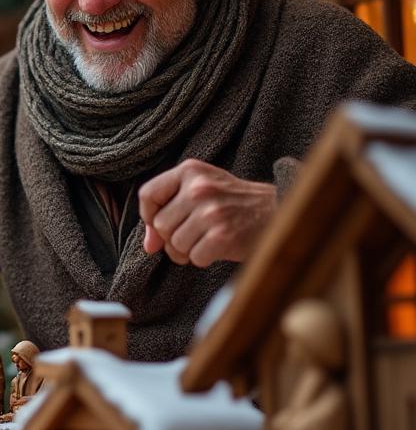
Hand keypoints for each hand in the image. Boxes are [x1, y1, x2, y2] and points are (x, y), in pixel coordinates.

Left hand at [139, 159, 276, 266]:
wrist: (281, 210)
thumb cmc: (234, 203)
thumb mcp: (201, 190)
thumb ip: (169, 210)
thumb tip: (148, 245)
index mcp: (190, 171)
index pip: (147, 194)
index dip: (148, 216)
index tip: (160, 226)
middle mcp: (199, 188)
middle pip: (160, 225)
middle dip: (172, 237)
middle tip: (195, 234)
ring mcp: (211, 212)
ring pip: (175, 244)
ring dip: (188, 250)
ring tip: (208, 239)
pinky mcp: (223, 235)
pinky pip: (194, 257)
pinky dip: (204, 258)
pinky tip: (219, 247)